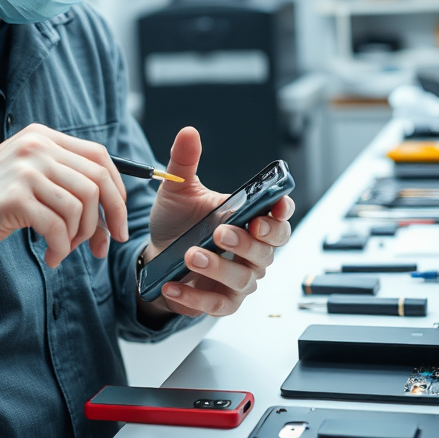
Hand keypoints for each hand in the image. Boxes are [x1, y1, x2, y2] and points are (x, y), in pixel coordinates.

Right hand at [0, 124, 128, 267]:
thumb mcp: (28, 176)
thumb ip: (64, 179)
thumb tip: (114, 208)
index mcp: (43, 137)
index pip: (100, 157)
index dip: (117, 191)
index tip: (119, 221)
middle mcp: (36, 147)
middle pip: (97, 181)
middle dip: (108, 219)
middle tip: (105, 246)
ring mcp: (24, 170)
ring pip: (80, 206)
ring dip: (79, 237)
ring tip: (65, 251)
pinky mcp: (14, 197)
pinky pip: (57, 227)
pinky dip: (61, 248)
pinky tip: (52, 257)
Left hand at [140, 127, 293, 318]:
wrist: (156, 256)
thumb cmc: (178, 222)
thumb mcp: (178, 190)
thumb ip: (184, 162)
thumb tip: (188, 132)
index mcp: (250, 219)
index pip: (279, 216)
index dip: (283, 212)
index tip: (278, 204)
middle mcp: (252, 250)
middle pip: (267, 250)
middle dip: (248, 241)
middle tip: (222, 232)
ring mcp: (240, 278)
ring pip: (243, 278)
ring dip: (218, 267)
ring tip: (192, 255)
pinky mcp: (221, 301)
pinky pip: (217, 305)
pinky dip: (195, 297)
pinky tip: (174, 285)